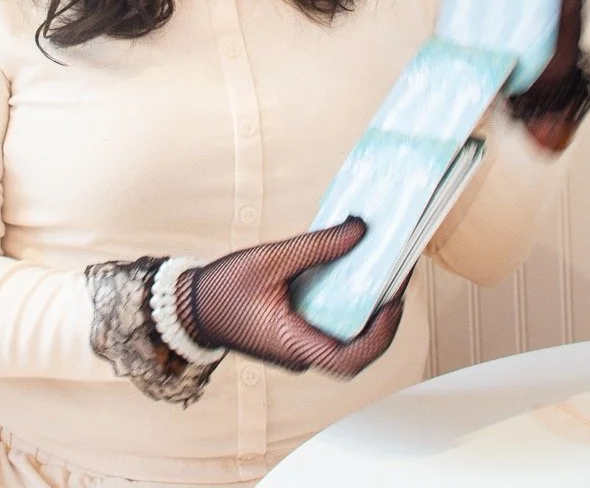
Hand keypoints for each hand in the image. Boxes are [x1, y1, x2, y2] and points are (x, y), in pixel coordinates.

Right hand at [175, 219, 404, 375]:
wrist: (190, 307)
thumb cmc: (224, 289)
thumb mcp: (271, 260)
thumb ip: (317, 247)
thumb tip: (360, 230)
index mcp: (294, 345)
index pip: (352, 359)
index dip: (382, 333)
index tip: (395, 298)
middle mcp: (301, 354)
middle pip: (357, 348)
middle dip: (383, 316)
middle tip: (398, 276)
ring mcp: (299, 347)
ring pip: (346, 337)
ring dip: (368, 309)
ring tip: (382, 270)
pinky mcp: (294, 334)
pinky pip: (330, 325)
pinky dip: (347, 303)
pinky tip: (352, 273)